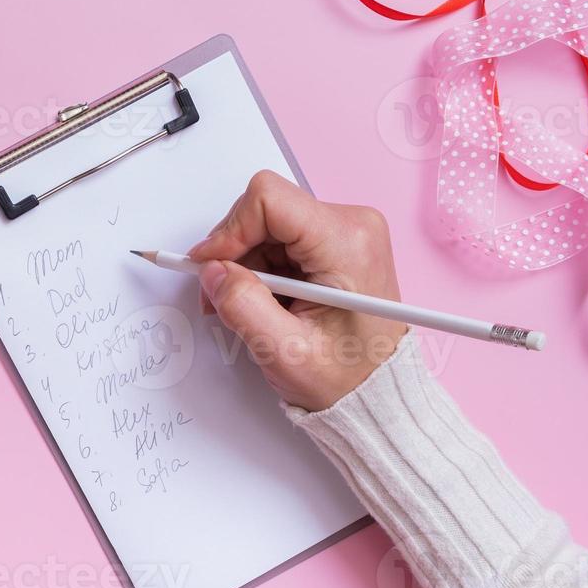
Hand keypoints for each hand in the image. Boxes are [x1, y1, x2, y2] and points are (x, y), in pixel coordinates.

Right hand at [188, 171, 407, 411]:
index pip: (269, 200)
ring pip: (266, 225)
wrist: (376, 387)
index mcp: (347, 244)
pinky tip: (267, 299)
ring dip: (246, 263)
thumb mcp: (285, 352)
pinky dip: (261, 266)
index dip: (229, 230)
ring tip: (251, 306)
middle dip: (234, 252)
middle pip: (264, 211)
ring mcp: (345, 230)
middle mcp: (351, 225)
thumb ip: (243, 307)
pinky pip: (279, 237)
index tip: (210, 265)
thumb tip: (213, 272)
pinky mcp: (335, 240)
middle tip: (223, 296)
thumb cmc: (347, 375)